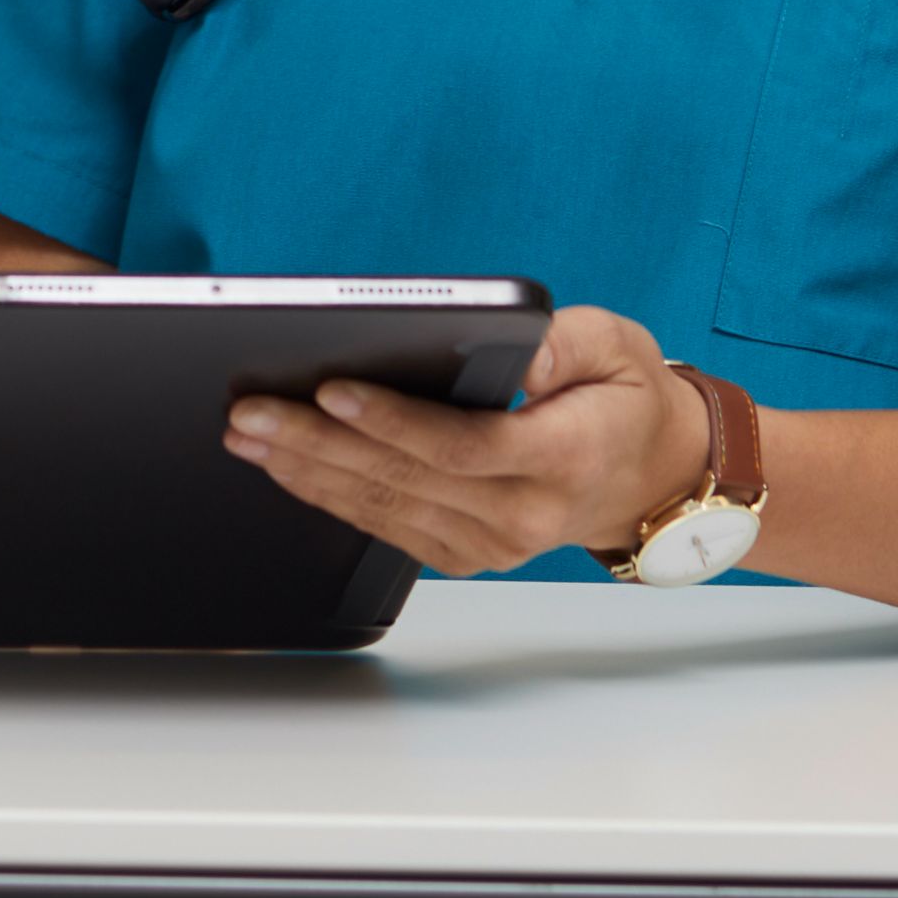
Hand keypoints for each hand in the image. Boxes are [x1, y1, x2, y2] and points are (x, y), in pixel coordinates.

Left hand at [223, 306, 713, 576]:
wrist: (649, 475)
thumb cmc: (625, 398)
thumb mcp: (616, 346)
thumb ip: (566, 344)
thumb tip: (518, 351)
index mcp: (564, 458)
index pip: (463, 445)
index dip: (392, 421)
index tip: (330, 389)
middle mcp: (525, 514)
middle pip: (406, 479)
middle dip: (320, 443)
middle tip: (251, 411)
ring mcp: (494, 545)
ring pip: (386, 509)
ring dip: (309, 473)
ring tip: (248, 435)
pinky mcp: (468, 554)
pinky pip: (389, 528)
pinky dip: (332, 497)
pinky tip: (287, 467)